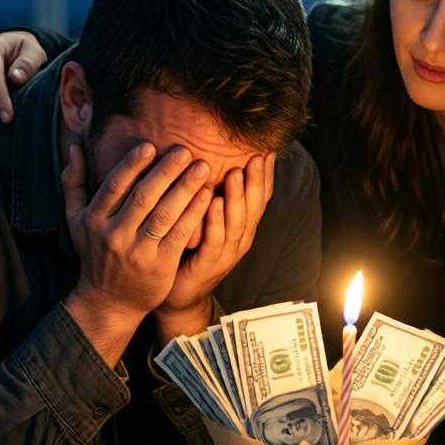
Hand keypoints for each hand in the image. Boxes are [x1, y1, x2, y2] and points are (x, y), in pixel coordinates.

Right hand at [62, 142, 212, 364]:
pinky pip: (179, 234)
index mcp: (93, 220)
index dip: (132, 165)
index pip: (115, 186)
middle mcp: (114, 235)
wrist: (110, 301)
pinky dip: (194, 213)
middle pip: (143, 197)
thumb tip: (75, 146)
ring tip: (202, 168)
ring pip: (164, 214)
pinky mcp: (160, 265)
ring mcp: (138, 252)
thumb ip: (73, 182)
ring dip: (186, 188)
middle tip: (185, 150)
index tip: (150, 146)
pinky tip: (207, 196)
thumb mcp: (75, 220)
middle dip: (166, 172)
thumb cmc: (96, 253)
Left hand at [154, 152, 276, 332]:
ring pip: (238, 222)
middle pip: (255, 206)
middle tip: (256, 156)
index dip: (265, 175)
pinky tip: (212, 203)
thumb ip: (214, 193)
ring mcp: (226, 254)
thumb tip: (214, 156)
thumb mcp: (206, 218)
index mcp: (243, 225)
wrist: (178, 295)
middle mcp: (240, 239)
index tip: (266, 150)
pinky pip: (214, 241)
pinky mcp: (208, 266)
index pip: (261, 196)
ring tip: (236, 173)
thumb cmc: (189, 251)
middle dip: (256, 180)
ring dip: (237, 197)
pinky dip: (215, 221)